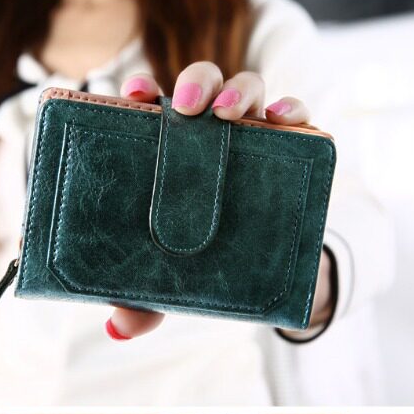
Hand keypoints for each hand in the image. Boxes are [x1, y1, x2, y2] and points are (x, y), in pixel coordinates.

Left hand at [105, 61, 315, 341]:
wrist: (260, 274)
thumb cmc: (199, 265)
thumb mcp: (170, 287)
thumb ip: (142, 305)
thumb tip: (118, 329)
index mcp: (169, 149)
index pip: (153, 107)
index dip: (142, 91)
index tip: (136, 94)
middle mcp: (208, 133)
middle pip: (200, 87)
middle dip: (193, 84)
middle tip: (185, 109)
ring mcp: (250, 135)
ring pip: (246, 89)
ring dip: (237, 92)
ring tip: (227, 115)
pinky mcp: (288, 147)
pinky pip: (296, 114)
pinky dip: (292, 107)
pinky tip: (283, 117)